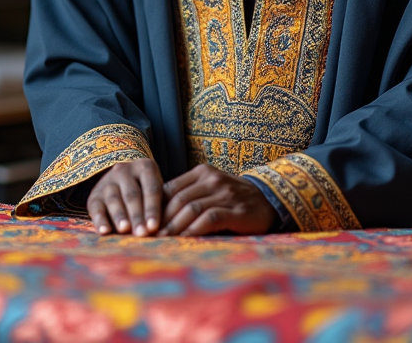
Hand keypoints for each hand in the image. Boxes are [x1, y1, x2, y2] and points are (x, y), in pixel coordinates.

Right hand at [86, 159, 162, 236]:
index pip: (151, 188)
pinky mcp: (94, 195)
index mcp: (145, 167)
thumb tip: (164, 231)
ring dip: (120, 216)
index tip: (154, 227)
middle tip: (141, 233)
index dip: (152, 209)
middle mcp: (124, 171)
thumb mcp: (157, 191)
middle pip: (132, 195)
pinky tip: (105, 231)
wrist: (122, 181)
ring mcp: (107, 182)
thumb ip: (161, 207)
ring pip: (114, 199)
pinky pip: (96, 208)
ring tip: (124, 230)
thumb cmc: (148, 192)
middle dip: (137, 215)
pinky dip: (100, 220)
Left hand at [158, 164, 276, 236]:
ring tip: (162, 239)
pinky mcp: (237, 211)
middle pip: (178, 199)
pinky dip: (194, 229)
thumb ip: (188, 196)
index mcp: (202, 172)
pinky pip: (210, 218)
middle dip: (161, 219)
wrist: (268, 200)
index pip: (170, 188)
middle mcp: (212, 179)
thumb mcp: (209, 189)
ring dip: (174, 226)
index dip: (155, 206)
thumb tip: (156, 215)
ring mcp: (225, 194)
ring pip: (191, 208)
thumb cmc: (231, 198)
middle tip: (148, 235)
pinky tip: (185, 239)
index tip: (144, 222)